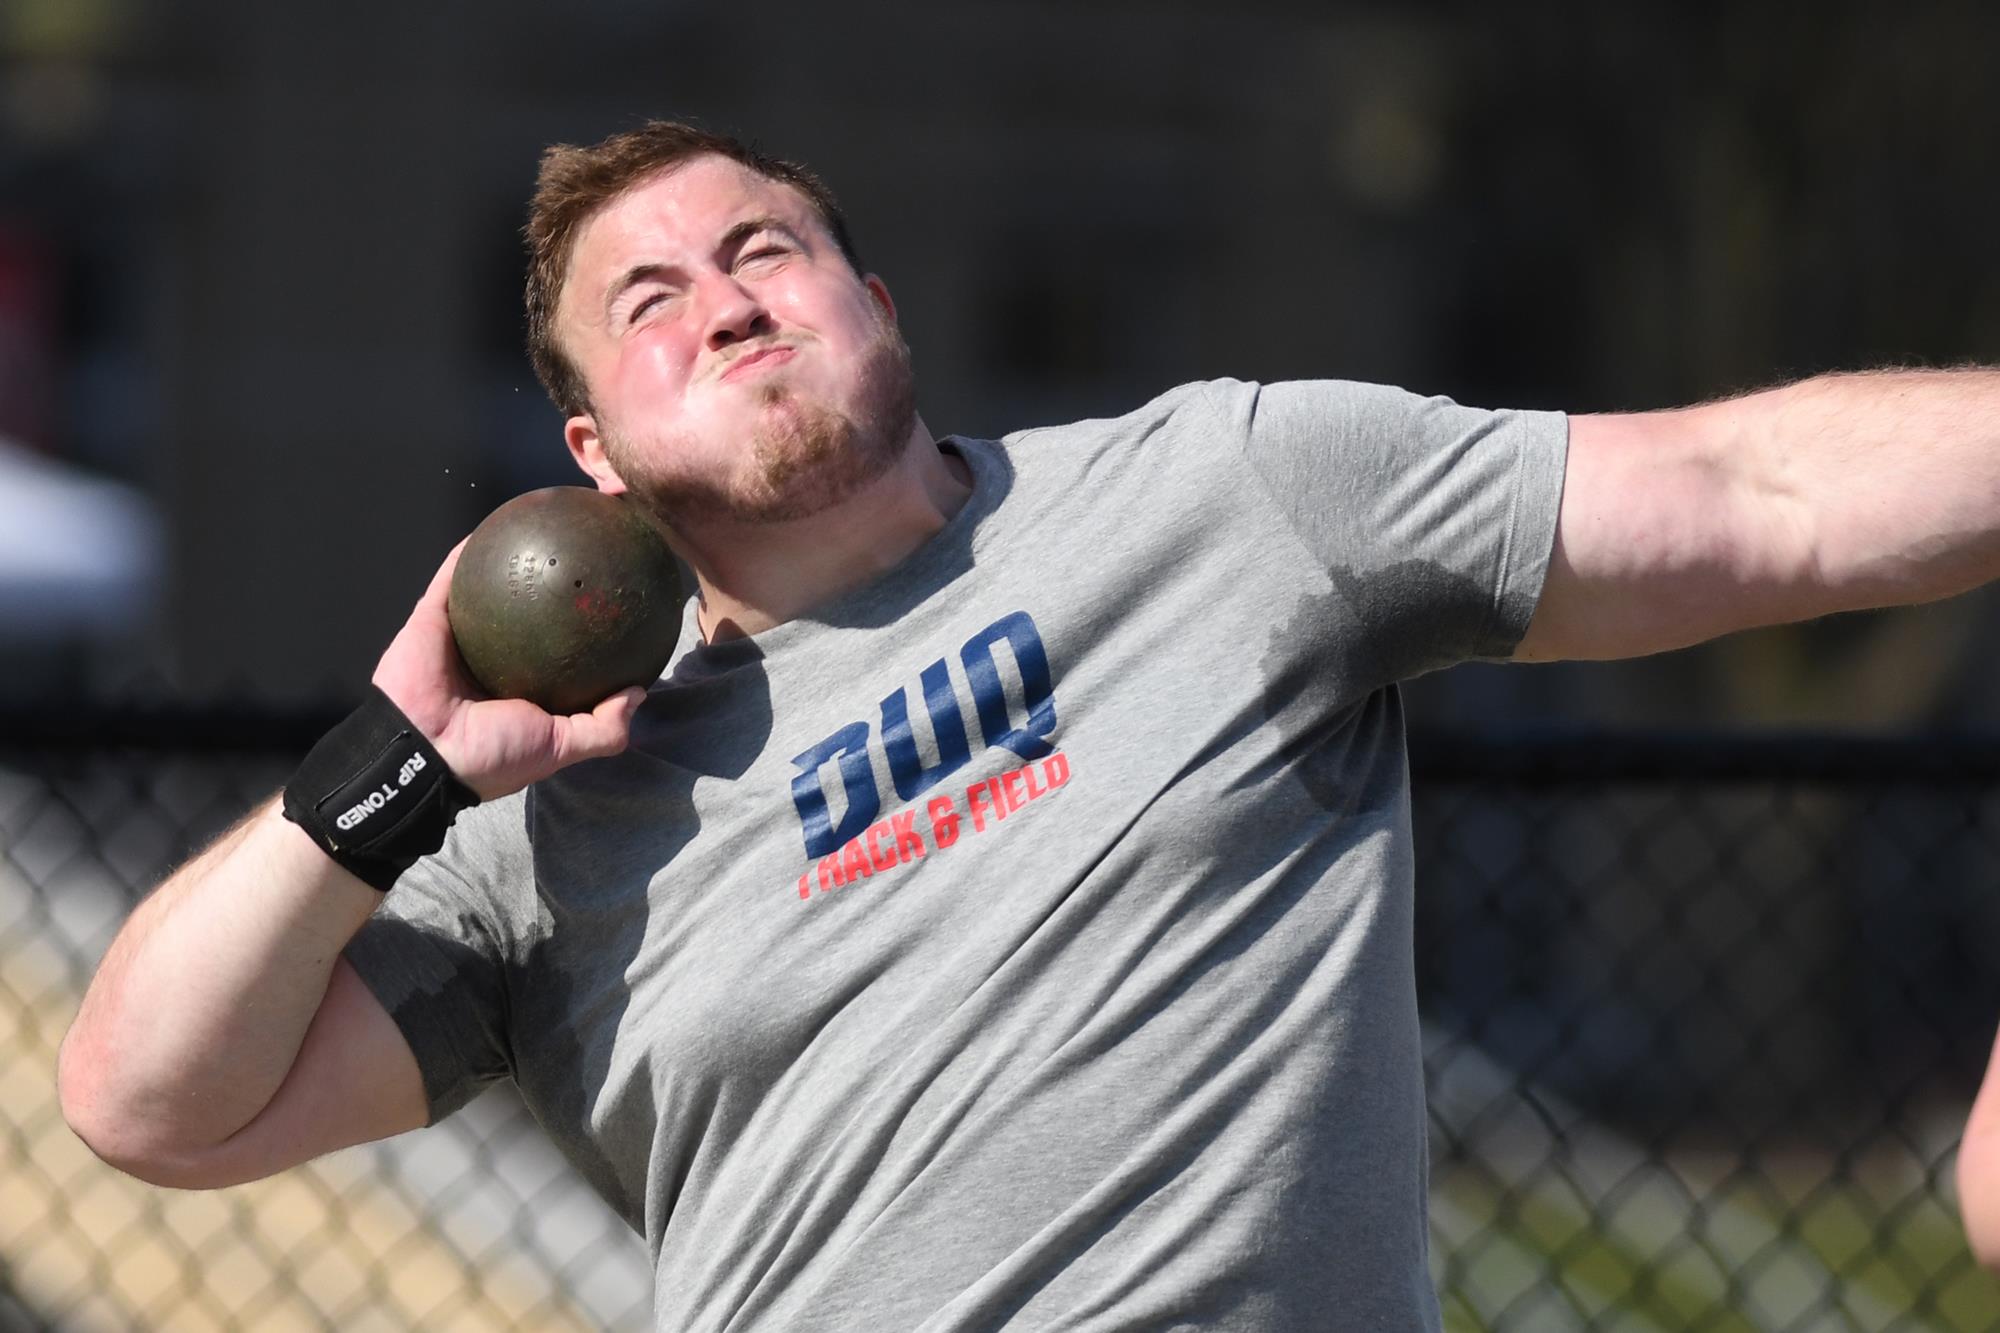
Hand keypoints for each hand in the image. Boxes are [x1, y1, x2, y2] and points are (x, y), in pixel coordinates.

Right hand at [370, 540, 647, 799]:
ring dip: (511, 561)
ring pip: (488, 590)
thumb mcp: (560, 747)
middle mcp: (491, 660)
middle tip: (583, 560)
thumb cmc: (491, 754)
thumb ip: (603, 727)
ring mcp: (459, 636)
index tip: (613, 608)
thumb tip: (638, 694)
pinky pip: (451, 577)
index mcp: (520, 691)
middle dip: (552, 587)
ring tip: (544, 533)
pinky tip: (499, 525)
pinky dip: (469, 552)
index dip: (583, 635)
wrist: (421, 753)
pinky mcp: (430, 617)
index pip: (559, 656)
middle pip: (528, 616)